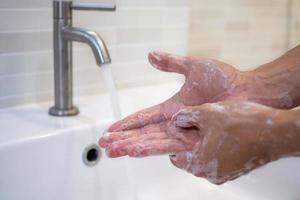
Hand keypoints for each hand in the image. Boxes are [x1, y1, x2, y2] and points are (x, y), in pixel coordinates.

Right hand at [99, 51, 247, 156]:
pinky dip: (150, 148)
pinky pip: (168, 145)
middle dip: (123, 139)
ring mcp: (184, 132)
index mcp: (171, 108)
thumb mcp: (193, 67)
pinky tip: (136, 151)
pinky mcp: (194, 139)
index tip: (110, 129)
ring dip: (131, 145)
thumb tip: (150, 55)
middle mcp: (174, 123)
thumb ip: (171, 64)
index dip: (127, 123)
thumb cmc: (224, 79)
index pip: (143, 117)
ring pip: (152, 141)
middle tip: (104, 145)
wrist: (247, 90)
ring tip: (114, 150)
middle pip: (143, 133)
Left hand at [170, 101, 281, 183]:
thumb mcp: (206, 113)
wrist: (275, 133)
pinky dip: (218, 145)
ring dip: (205, 142)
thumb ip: (185, 116)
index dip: (175, 141)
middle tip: (197, 124)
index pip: (175, 157)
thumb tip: (176, 120)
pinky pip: (219, 157)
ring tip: (213, 125)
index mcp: (199, 165)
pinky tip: (225, 131)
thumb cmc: (243, 126)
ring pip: (205, 155)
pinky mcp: (237, 168)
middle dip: (191, 140)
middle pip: (191, 156)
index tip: (179, 131)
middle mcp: (211, 175)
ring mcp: (225, 173)